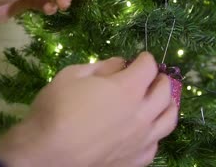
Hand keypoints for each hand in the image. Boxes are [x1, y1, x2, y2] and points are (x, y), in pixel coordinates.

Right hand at [0, 52, 177, 166]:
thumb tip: (120, 64)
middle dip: (160, 79)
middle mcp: (142, 113)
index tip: (140, 58)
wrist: (45, 155)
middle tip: (152, 77)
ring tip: (159, 101)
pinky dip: (154, 133)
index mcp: (128, 89)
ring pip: (169, 118)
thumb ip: (102, 67)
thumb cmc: (55, 110)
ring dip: (167, 104)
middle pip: (165, 90)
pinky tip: (145, 131)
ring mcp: (142, 139)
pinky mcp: (136, 160)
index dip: (145, 59)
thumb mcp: (73, 76)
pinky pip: (156, 144)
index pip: (148, 67)